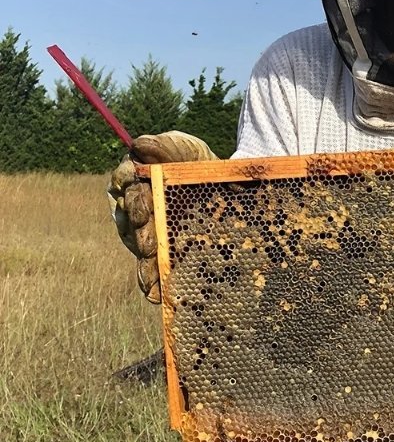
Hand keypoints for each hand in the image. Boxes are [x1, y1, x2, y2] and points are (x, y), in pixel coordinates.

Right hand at [108, 131, 216, 302]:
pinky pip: (152, 268)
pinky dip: (154, 282)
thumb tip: (139, 146)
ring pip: (139, 249)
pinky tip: (158, 296)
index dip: (130, 194)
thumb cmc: (193, 163)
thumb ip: (162, 146)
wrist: (222, 184)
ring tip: (152, 279)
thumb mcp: (182, 149)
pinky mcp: (162, 251)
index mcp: (134, 181)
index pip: (123, 186)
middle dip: (139, 235)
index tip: (143, 202)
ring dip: (144, 265)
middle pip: (130, 222)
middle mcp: (135, 209)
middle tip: (149, 245)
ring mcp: (148, 232)